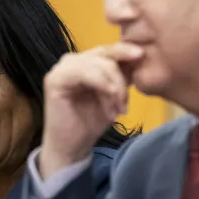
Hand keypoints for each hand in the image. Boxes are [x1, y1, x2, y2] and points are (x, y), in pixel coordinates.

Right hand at [39, 43, 142, 178]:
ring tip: (118, 110)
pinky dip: (102, 88)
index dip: (125, 51)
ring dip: (114, 88)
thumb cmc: (91, 123)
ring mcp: (61, 68)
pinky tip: (109, 108)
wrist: (72, 148)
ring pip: (98, 64)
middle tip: (126, 103)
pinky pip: (85, 73)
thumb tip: (140, 57)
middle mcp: (71, 60)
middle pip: (104, 54)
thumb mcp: (114, 96)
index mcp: (85, 62)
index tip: (142, 56)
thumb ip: (122, 76)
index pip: (108, 50)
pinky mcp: (55, 79)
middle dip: (121, 78)